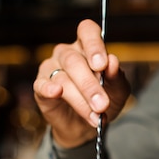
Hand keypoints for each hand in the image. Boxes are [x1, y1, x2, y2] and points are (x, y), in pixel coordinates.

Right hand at [33, 19, 130, 148]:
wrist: (86, 126)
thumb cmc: (103, 102)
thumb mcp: (118, 92)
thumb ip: (117, 77)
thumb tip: (113, 62)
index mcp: (87, 47)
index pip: (87, 31)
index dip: (94, 45)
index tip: (102, 65)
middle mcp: (68, 53)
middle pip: (75, 61)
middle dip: (90, 85)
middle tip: (102, 105)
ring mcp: (51, 67)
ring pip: (62, 78)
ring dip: (80, 100)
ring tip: (94, 116)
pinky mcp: (40, 85)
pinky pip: (41, 85)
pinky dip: (49, 89)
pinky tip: (56, 92)